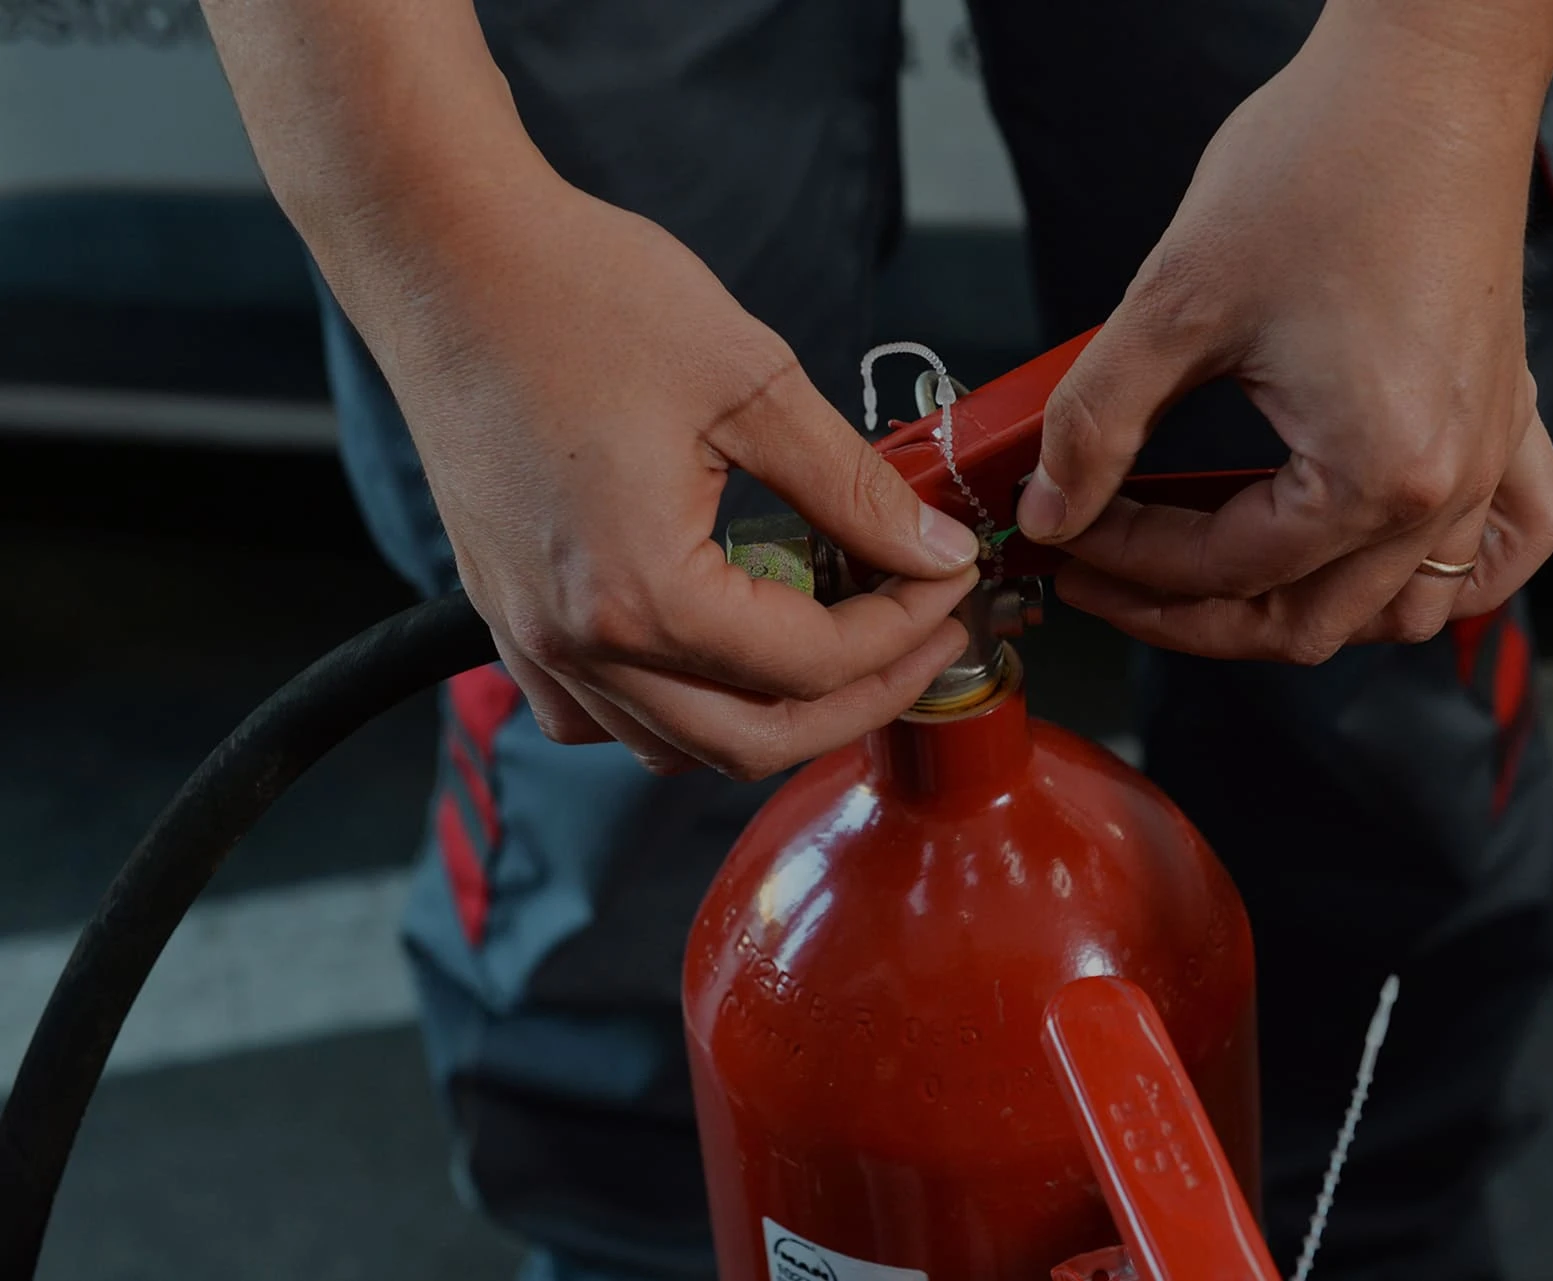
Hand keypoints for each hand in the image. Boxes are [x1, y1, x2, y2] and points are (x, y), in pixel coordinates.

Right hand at [328, 174, 979, 776]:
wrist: (444, 252)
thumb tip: (932, 549)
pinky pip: (603, 715)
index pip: (812, 664)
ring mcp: (533, 637)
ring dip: (773, 714)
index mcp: (642, 593)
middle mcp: (578, 641)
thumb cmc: (578, 293)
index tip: (949, 578)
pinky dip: (679, 708)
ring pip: (678, 745)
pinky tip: (726, 650)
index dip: (905, 629)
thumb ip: (852, 486)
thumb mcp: (751, 380)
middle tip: (924, 638)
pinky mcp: (510, 613)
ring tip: (841, 643)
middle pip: (754, 743)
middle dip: (861, 698)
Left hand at [1016, 2, 1552, 662]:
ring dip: (1299, 611)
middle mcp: (1449, 485)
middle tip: (1107, 572)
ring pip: (1396, 609)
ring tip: (1208, 575)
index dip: (1126, 561)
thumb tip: (1053, 505)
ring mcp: (1490, 457)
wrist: (1426, 73)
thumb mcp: (1174, 304)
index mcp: (1377, 471)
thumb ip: (1098, 422)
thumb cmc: (1321, 162)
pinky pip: (1506, 546)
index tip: (1066, 534)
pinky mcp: (1507, 418)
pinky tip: (1379, 566)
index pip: (1227, 571)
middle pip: (1307, 623)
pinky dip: (1443, 579)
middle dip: (1191, 613)